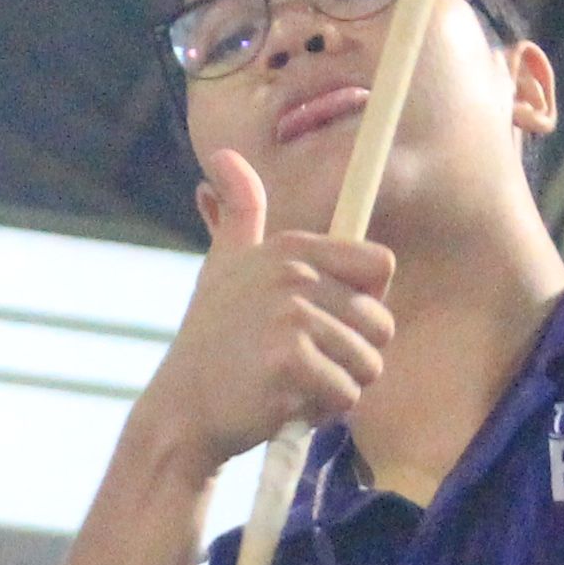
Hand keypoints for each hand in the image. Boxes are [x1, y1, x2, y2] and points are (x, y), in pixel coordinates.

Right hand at [132, 150, 392, 474]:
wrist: (182, 411)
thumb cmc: (212, 343)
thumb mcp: (224, 264)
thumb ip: (239, 211)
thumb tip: (224, 153)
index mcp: (291, 247)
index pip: (381, 265)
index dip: (364, 303)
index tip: (324, 321)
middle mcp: (294, 273)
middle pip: (381, 322)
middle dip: (352, 356)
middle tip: (302, 363)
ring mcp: (291, 316)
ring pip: (369, 363)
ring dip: (338, 387)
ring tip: (291, 383)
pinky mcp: (290, 362)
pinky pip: (347, 394)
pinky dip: (321, 411)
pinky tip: (282, 404)